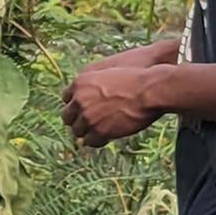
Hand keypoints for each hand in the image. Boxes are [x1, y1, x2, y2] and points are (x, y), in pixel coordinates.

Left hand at [63, 38, 180, 147]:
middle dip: (78, 120)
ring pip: (78, 131)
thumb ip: (95, 83)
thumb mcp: (108, 73)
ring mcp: (88, 116)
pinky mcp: (98, 130)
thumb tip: (92, 93)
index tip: (83, 109)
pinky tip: (106, 138)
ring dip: (87, 132)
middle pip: (68, 116)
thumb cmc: (135, 79)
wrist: (149, 91)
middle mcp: (79, 100)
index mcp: (80, 82)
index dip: (76, 105)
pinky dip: (97, 141)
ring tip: (98, 132)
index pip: (66, 98)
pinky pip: (90, 141)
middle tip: (88, 124)